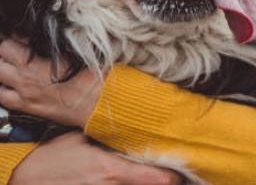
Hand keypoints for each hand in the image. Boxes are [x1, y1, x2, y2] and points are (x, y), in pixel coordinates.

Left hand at [0, 38, 100, 127]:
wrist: (96, 103)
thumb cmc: (90, 77)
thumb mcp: (76, 52)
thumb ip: (55, 44)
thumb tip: (47, 36)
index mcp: (34, 61)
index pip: (13, 40)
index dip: (20, 36)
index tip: (27, 37)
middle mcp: (24, 76)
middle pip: (3, 52)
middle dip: (10, 49)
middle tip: (21, 49)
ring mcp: (23, 92)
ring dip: (5, 68)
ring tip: (16, 66)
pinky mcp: (26, 106)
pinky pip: (3, 97)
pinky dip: (5, 88)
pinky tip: (14, 85)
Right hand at [10, 131, 182, 184]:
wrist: (26, 182)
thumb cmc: (53, 159)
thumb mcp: (82, 139)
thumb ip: (109, 136)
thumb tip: (130, 125)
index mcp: (112, 169)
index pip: (158, 179)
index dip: (174, 176)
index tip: (181, 168)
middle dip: (165, 180)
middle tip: (172, 171)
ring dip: (148, 183)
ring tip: (159, 175)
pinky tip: (138, 180)